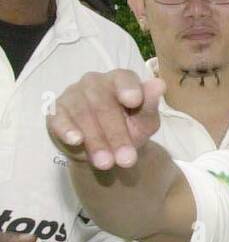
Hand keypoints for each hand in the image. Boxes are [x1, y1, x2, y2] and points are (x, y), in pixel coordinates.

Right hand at [47, 71, 164, 170]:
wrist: (107, 147)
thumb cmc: (130, 127)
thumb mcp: (145, 121)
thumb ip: (150, 106)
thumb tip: (159, 84)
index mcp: (119, 79)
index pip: (123, 78)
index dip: (128, 88)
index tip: (134, 101)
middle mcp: (94, 82)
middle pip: (104, 105)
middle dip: (116, 135)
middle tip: (126, 160)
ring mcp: (73, 95)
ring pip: (83, 114)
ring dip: (96, 141)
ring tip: (107, 163)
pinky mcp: (56, 112)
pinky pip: (59, 119)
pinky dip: (67, 129)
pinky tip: (76, 140)